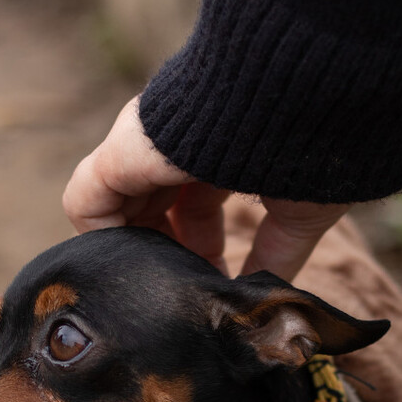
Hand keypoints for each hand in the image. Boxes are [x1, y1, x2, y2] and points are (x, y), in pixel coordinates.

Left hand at [63, 98, 350, 280]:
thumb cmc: (315, 147)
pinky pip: (86, 203)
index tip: (216, 288)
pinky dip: (103, 243)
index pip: (191, 210)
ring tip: (161, 291)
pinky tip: (133, 272)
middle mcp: (174, 146)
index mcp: (217, 152)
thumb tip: (265, 298)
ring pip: (119, 212)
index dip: (201, 255)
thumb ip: (277, 254)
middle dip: (167, 262)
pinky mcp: (120, 152)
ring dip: (138, 258)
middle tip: (186, 297)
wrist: (302, 103)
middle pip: (152, 216)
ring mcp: (143, 145)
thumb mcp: (298, 212)